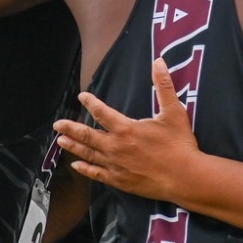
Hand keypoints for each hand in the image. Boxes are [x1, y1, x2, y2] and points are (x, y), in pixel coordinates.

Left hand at [54, 59, 204, 203]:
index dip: (90, 103)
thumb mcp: (174, 111)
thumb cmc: (180, 144)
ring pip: (88, 154)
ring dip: (73, 146)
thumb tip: (159, 62)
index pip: (102, 112)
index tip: (82, 97)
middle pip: (87, 135)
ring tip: (60, 141)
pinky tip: (76, 165)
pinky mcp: (119, 180)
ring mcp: (115, 165)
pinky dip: (85, 169)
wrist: (185, 176)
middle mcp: (115, 146)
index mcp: (126, 128)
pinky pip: (96, 174)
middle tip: (58, 124)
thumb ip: (164, 85)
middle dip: (71, 127)